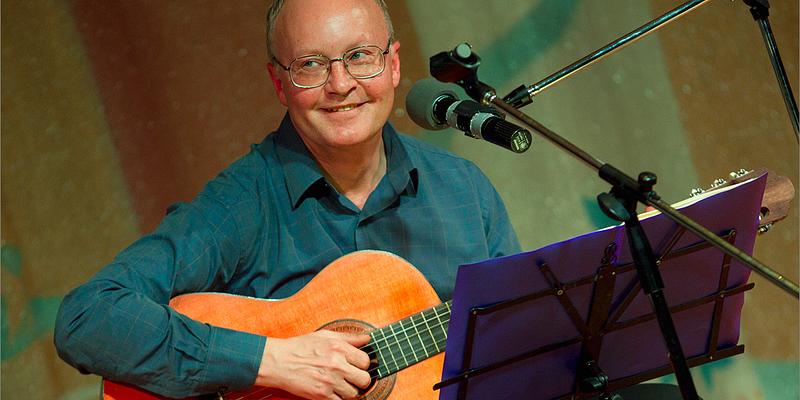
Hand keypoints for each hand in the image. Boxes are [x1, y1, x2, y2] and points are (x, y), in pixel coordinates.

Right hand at [256, 330, 371, 399]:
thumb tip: (367, 338)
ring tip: (341, 384)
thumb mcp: (325, 335)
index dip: (362, 364)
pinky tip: (332, 390)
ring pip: (354, 393)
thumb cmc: (300, 347)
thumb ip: (349, 337)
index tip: (357, 365)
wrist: (279, 362)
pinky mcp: (321, 395)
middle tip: (353, 378)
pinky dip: (338, 398)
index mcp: (339, 348)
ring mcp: (330, 381)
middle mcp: (337, 365)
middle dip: (361, 380)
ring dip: (349, 390)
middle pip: (364, 379)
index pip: (366, 361)